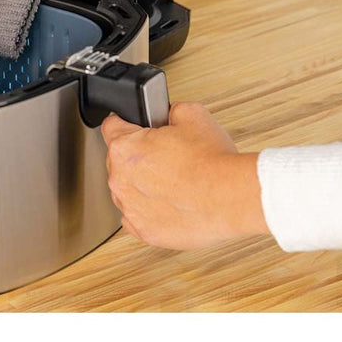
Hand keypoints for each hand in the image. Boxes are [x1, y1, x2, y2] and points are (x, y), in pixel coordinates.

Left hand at [101, 102, 268, 250]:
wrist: (231, 197)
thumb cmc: (212, 162)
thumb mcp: (192, 114)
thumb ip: (169, 110)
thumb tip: (167, 113)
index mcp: (125, 148)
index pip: (111, 126)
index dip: (124, 121)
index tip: (131, 125)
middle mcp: (120, 179)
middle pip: (118, 160)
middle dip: (137, 155)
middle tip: (165, 155)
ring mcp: (131, 208)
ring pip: (127, 190)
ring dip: (141, 184)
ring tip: (171, 180)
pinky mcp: (145, 232)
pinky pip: (137, 216)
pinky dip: (149, 209)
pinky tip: (168, 202)